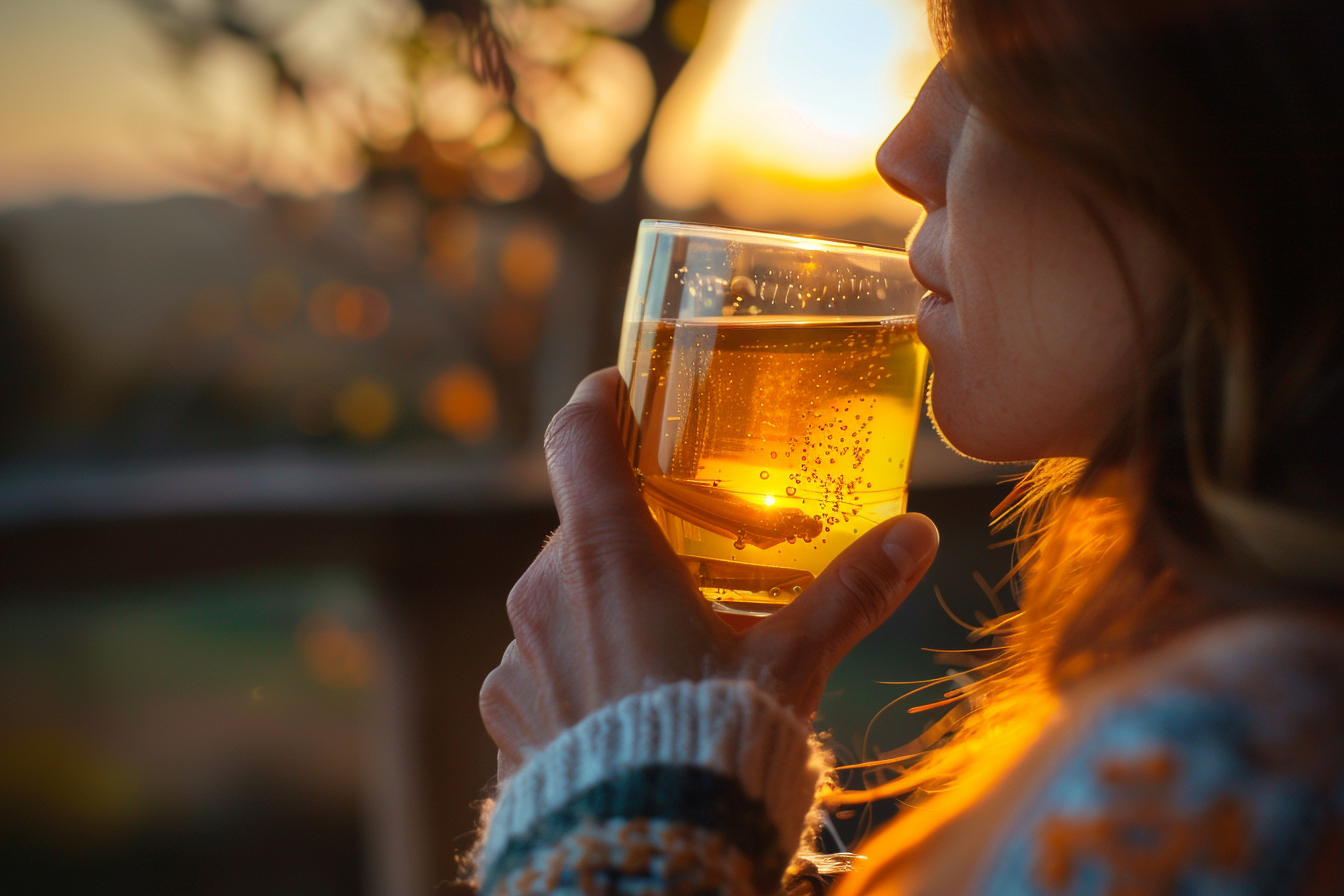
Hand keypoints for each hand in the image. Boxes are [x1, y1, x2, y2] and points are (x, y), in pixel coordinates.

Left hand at [479, 368, 938, 776]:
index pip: (578, 439)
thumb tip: (917, 535)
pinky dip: (576, 667)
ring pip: (561, 599)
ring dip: (602, 605)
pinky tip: (621, 704)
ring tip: (662, 648)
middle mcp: (546, 590)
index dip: (596, 402)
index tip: (615, 390)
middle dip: (629, 533)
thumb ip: (852, 592)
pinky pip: (538, 665)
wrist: (642, 847)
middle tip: (684, 556)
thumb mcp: (793, 662)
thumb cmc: (714, 741)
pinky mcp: (504, 711)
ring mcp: (516, 654)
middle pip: (583, 528)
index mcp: (608, 554)